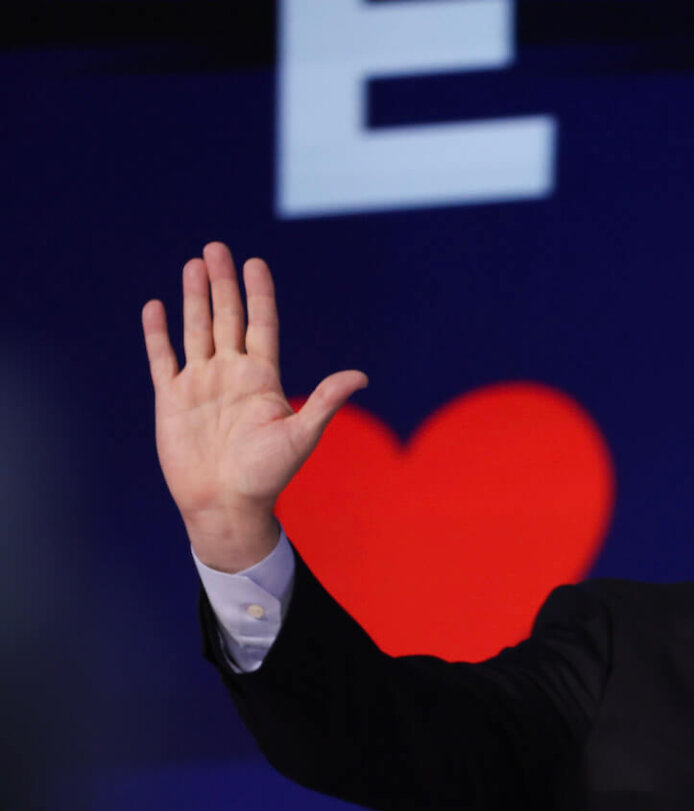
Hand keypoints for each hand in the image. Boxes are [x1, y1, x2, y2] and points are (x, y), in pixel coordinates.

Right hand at [143, 243, 366, 570]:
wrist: (226, 504)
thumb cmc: (268, 475)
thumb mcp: (301, 435)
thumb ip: (324, 401)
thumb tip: (361, 376)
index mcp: (262, 379)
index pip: (261, 324)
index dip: (258, 294)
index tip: (255, 263)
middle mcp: (231, 374)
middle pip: (225, 318)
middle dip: (221, 283)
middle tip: (217, 248)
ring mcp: (200, 384)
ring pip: (195, 330)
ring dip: (193, 298)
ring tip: (193, 264)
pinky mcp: (171, 399)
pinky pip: (163, 359)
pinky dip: (158, 334)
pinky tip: (157, 306)